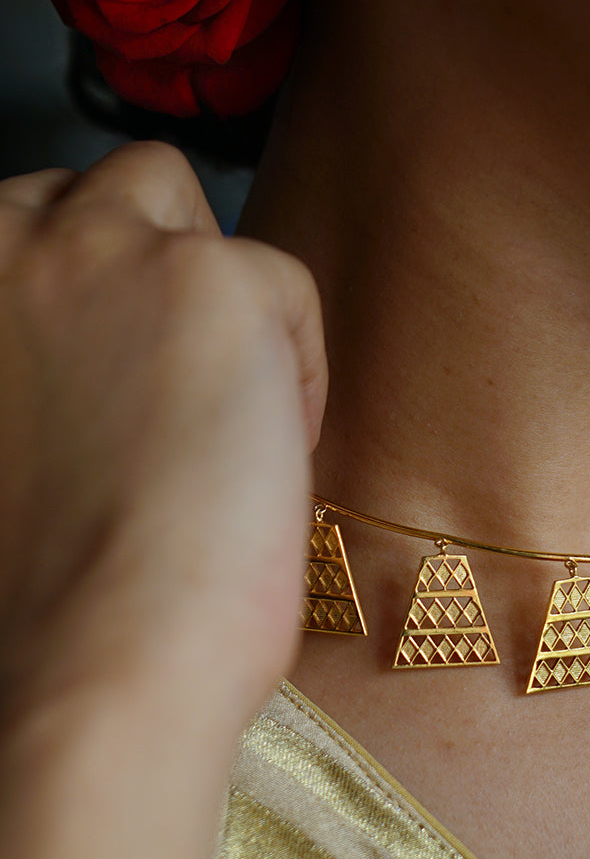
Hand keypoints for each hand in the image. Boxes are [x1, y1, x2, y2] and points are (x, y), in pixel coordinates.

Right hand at [0, 142, 326, 721]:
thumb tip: (103, 342)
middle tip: (175, 372)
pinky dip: (291, 355)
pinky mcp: (210, 279)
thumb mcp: (7, 437)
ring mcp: (101, 252)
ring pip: (175, 191)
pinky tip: (265, 444)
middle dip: (143, 258)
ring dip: (207, 276)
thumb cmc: (43, 594)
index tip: (118, 355)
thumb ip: (29, 360)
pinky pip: (282, 281)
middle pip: (98, 191)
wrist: (94, 667)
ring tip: (224, 395)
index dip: (84, 290)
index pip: (20, 222)